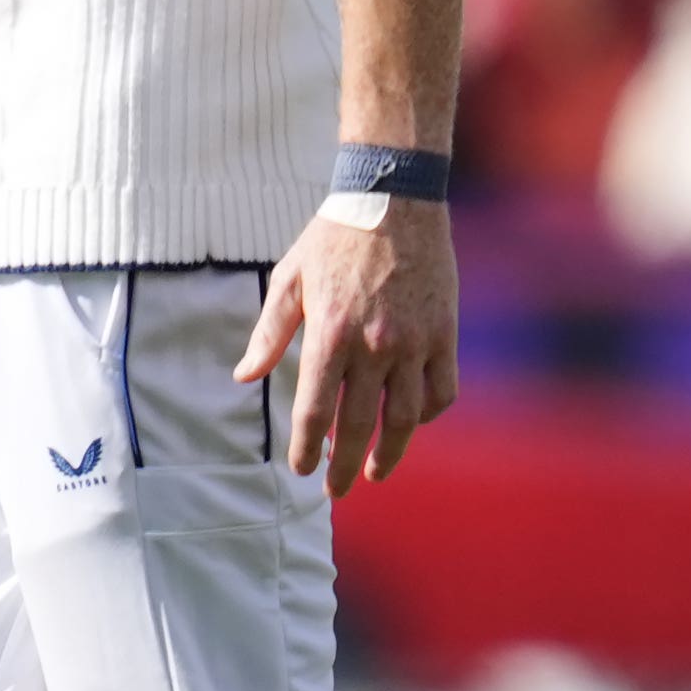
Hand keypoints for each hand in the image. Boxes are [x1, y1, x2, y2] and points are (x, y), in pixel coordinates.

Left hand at [239, 197, 458, 495]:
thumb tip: (245, 378)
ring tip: (376, 472)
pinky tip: (411, 424)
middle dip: (346, 464)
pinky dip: (429, 414)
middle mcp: (376, 343)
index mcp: (330, 331)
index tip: (300, 470)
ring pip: (408, 417)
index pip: (315, 408)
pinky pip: (442, 390)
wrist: (395, 199)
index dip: (307, 446)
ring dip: (391, 451)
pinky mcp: (445, 334)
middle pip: (361, 423)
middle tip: (337, 491)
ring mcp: (416, 341)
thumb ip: (268, 333)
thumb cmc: (332, 238)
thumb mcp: (288, 279)